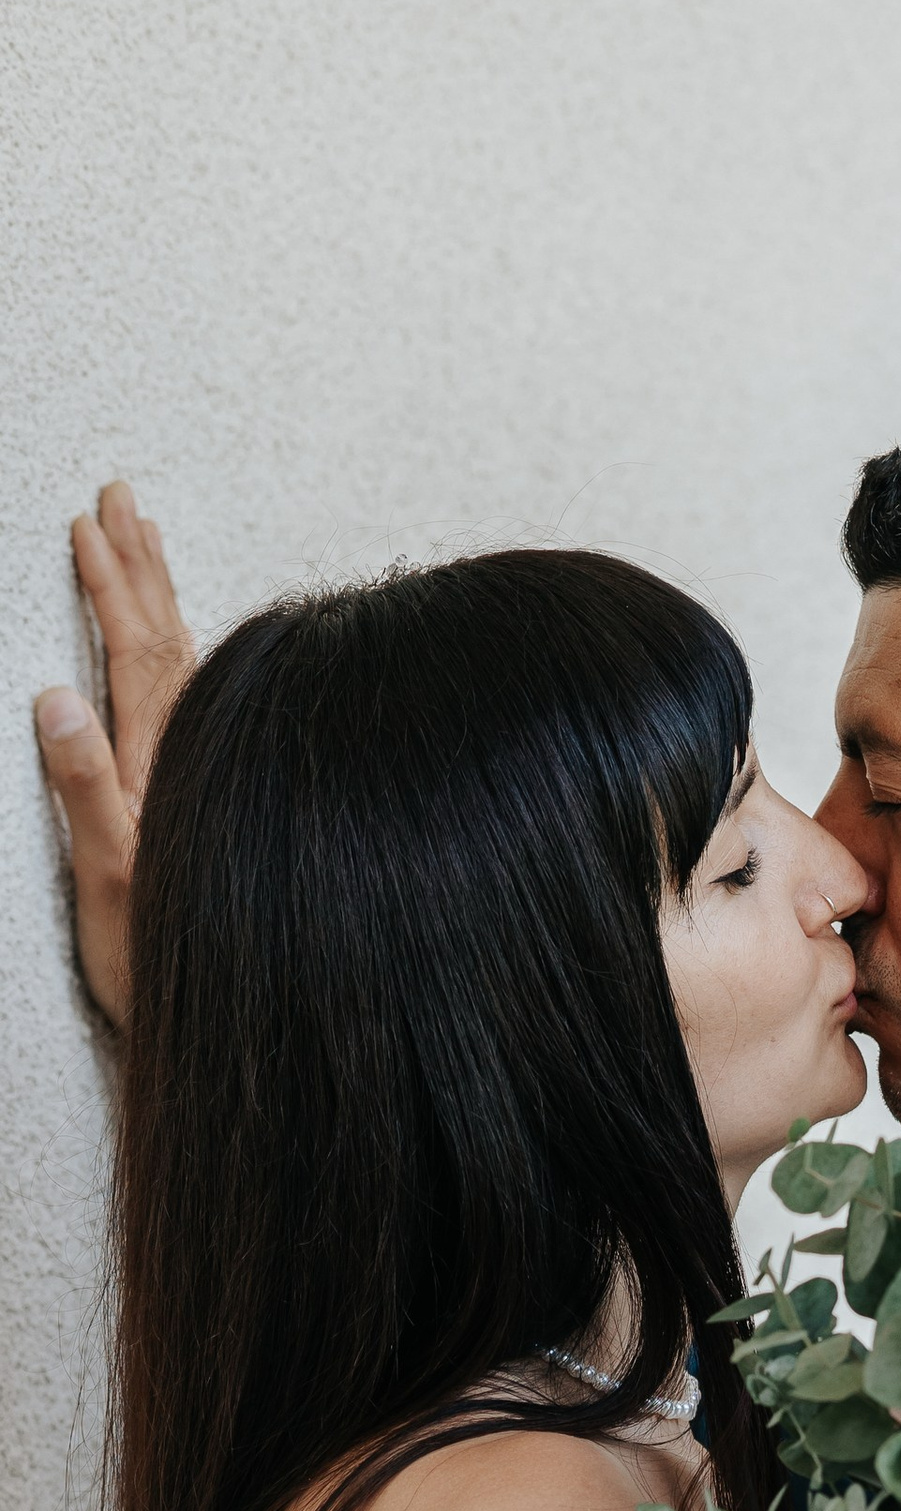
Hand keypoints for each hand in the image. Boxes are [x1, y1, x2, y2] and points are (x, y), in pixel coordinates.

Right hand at [34, 481, 198, 1028]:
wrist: (239, 1012)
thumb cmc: (162, 959)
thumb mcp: (108, 877)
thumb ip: (84, 786)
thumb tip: (53, 696)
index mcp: (161, 761)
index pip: (132, 648)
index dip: (108, 583)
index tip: (87, 521)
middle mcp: (193, 755)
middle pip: (165, 639)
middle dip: (138, 565)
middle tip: (120, 497)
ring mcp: (207, 770)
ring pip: (188, 660)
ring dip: (162, 597)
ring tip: (145, 542)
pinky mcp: (216, 790)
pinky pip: (199, 694)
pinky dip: (181, 650)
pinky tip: (182, 646)